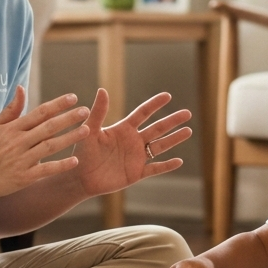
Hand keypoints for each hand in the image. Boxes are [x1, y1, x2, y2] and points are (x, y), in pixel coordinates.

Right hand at [0, 87, 90, 201]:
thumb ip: (11, 109)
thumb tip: (22, 88)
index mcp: (12, 128)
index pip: (39, 112)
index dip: (57, 104)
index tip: (73, 97)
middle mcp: (18, 142)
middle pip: (47, 127)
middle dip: (68, 118)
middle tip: (86, 111)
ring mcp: (21, 160)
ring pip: (49, 146)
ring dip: (69, 138)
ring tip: (87, 130)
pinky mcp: (23, 178)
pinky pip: (45, 170)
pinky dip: (60, 165)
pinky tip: (75, 160)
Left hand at [70, 89, 191, 198]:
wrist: (79, 178)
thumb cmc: (82, 153)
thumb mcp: (90, 131)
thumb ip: (98, 112)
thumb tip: (102, 89)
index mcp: (123, 129)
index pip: (142, 113)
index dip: (154, 104)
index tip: (168, 95)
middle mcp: (133, 141)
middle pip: (157, 128)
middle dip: (172, 121)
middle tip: (187, 113)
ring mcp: (136, 157)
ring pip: (159, 146)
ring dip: (174, 139)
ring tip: (188, 131)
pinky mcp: (136, 173)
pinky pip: (155, 168)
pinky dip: (166, 166)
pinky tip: (179, 161)